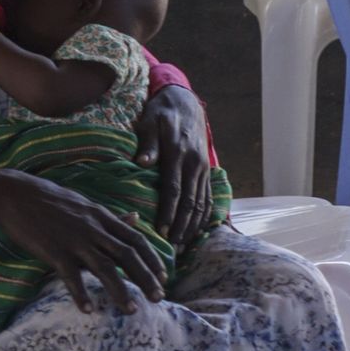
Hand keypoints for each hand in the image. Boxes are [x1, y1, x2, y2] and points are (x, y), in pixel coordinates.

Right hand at [0, 168, 165, 312]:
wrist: (14, 192)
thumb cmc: (49, 199)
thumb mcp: (85, 204)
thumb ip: (110, 216)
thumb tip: (136, 218)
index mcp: (101, 217)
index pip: (136, 239)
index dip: (152, 259)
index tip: (164, 277)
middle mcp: (93, 228)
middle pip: (127, 255)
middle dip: (146, 278)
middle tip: (159, 298)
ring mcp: (74, 239)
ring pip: (104, 268)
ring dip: (120, 291)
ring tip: (131, 311)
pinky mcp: (53, 250)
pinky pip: (70, 275)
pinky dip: (80, 293)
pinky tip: (88, 309)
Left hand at [137, 84, 212, 248]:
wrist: (185, 102)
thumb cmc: (162, 113)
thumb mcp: (150, 122)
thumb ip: (148, 143)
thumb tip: (142, 161)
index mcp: (179, 153)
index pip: (174, 189)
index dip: (169, 213)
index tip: (162, 232)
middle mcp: (195, 164)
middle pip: (190, 202)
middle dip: (182, 227)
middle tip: (173, 248)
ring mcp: (203, 169)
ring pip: (202, 204)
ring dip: (194, 226)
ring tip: (184, 246)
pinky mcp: (206, 171)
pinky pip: (208, 198)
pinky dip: (204, 217)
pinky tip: (197, 232)